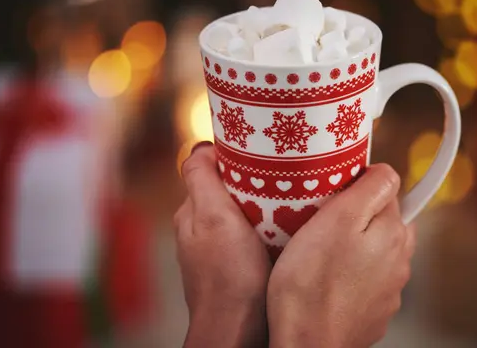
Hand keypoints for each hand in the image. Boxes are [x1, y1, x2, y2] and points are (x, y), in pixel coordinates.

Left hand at [174, 142, 270, 347]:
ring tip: (285, 200)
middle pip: (226, 189)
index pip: (207, 168)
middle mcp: (201, 229)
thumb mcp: (213, 217)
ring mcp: (218, 249)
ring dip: (260, 203)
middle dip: (250, 179)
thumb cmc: (228, 276)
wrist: (240, 329)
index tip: (258, 151)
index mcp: (191, 213)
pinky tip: (283, 228)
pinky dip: (266, 226)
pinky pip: (251, 233)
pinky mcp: (236, 264)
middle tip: (278, 175)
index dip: (231, 155)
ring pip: (241, 212)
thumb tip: (199, 148)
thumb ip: (201, 180)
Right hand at [267, 164, 415, 347]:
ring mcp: (387, 292)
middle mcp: (398, 264)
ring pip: (373, 253)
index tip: (335, 194)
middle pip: (383, 222)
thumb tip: (388, 172)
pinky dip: (349, 274)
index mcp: (394, 234)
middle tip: (325, 219)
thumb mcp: (338, 217)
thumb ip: (371, 188)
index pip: (387, 192)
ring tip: (321, 249)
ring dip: (354, 247)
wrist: (305, 342)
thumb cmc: (311, 282)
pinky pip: (363, 280)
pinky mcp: (371, 311)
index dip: (359, 187)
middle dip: (359, 217)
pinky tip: (325, 278)